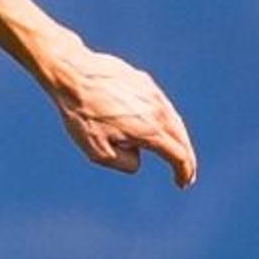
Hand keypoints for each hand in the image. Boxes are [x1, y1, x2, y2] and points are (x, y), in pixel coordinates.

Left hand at [46, 47, 197, 187]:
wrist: (72, 75)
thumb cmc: (82, 115)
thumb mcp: (99, 152)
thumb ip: (126, 163)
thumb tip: (139, 157)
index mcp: (150, 131)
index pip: (179, 156)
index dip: (184, 172)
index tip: (181, 183)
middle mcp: (158, 111)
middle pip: (182, 139)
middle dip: (186, 158)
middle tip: (186, 173)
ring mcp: (153, 93)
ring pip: (174, 120)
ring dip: (178, 139)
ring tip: (175, 151)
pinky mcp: (144, 82)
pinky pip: (162, 105)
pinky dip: (167, 121)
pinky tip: (159, 126)